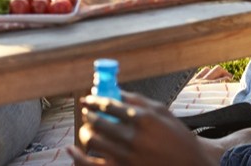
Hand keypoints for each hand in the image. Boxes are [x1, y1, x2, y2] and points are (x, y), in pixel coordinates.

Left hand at [70, 92, 211, 165]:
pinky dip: (78, 158)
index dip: (94, 101)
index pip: (109, 105)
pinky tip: (71, 150)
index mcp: (143, 119)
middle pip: (98, 122)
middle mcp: (133, 137)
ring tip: (88, 129)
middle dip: (89, 115)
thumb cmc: (179, 138)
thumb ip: (138, 100)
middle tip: (87, 113)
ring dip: (86, 132)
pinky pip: (92, 165)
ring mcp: (127, 157)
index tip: (88, 100)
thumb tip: (116, 91)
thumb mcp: (163, 113)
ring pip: (93, 141)